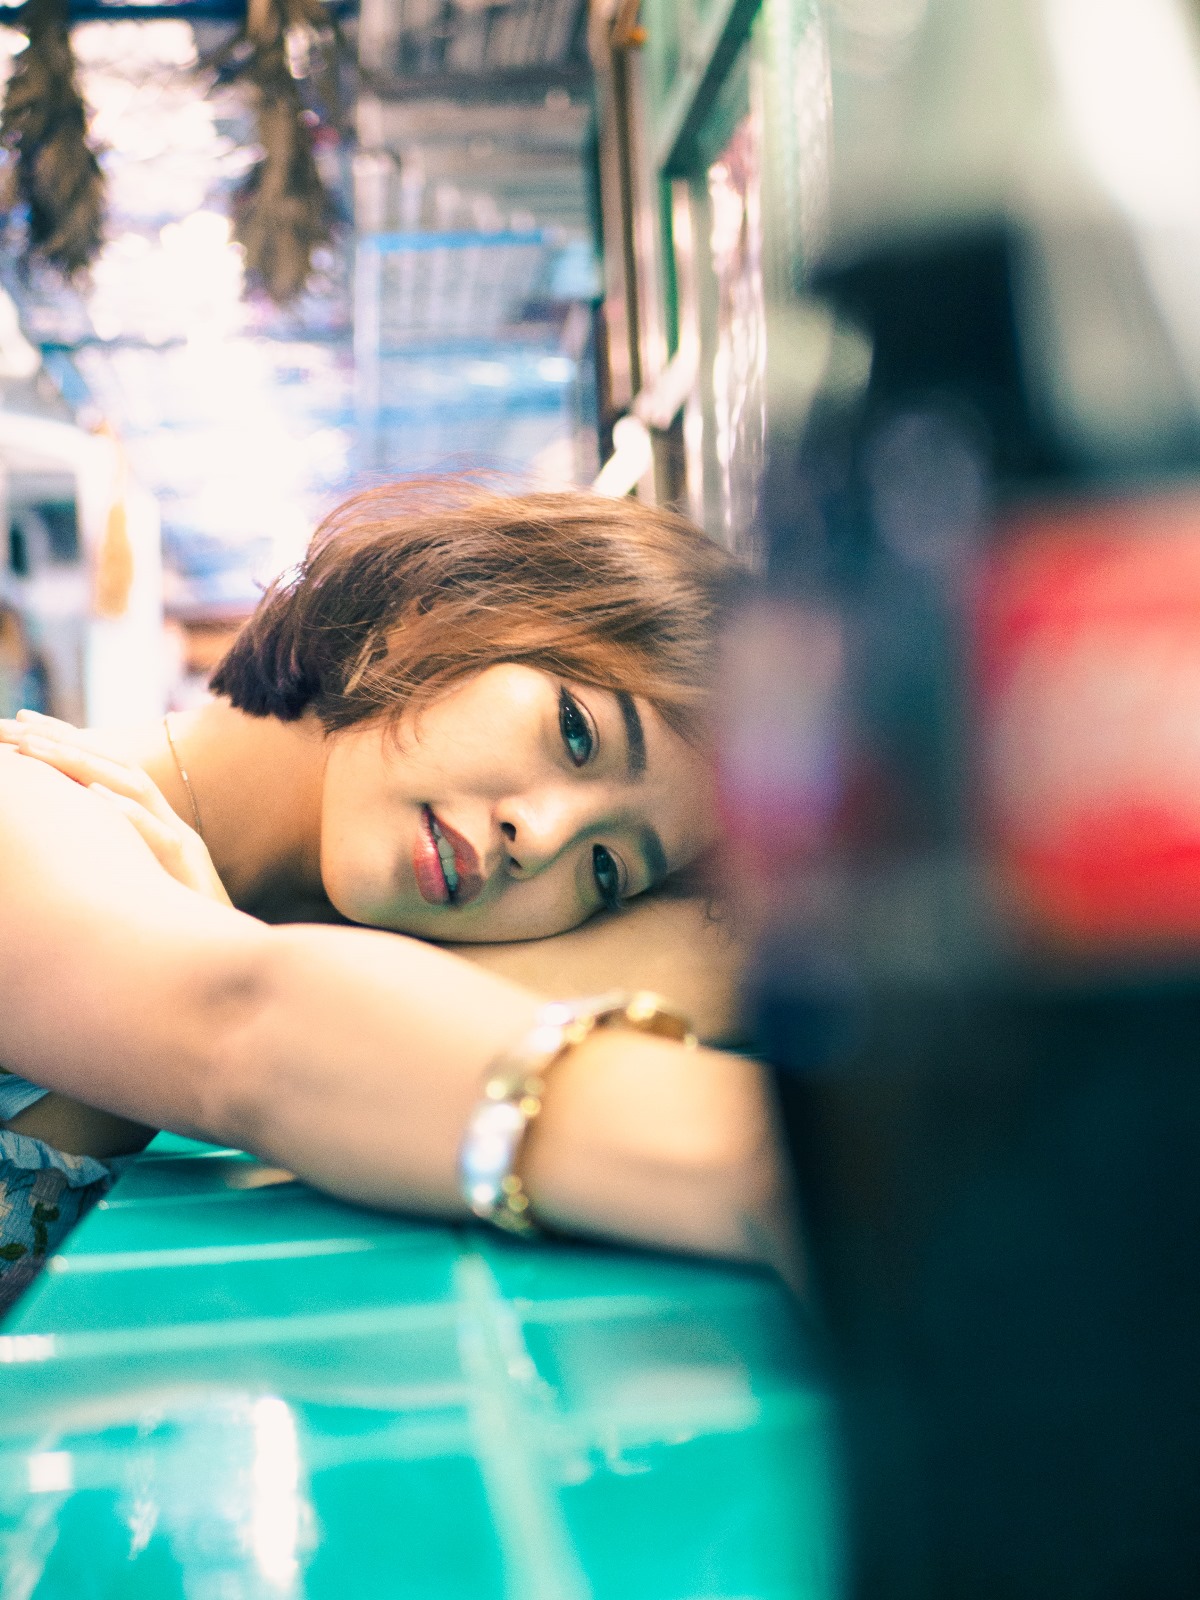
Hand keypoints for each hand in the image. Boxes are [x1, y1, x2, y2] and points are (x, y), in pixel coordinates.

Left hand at [0, 710, 232, 906]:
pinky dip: (127, 814)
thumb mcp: (143, 883)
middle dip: (67, 741)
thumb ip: (117, 854)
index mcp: (157, 822)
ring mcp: (183, 843)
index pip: (108, 770)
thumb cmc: (180, 928)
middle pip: (117, 767)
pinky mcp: (190, 870)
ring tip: (39, 749)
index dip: (68, 743)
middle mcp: (170, 823)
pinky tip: (93, 795)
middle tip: (18, 725)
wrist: (229, 954)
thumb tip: (72, 835)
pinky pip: (158, 836)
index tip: (22, 725)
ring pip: (134, 789)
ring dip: (85, 764)